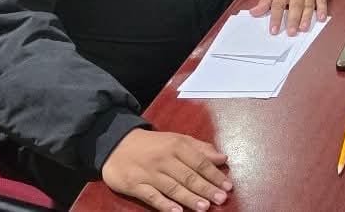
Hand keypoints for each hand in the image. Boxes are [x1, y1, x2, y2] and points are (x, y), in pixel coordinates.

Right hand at [101, 129, 231, 211]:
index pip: (199, 162)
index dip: (214, 175)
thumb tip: (222, 158)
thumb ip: (200, 149)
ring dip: (189, 198)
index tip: (228, 186)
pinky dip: (164, 204)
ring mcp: (149, 173)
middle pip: (188, 176)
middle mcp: (164, 159)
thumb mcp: (177, 139)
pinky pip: (151, 196)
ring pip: (172, 187)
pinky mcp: (134, 185)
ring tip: (204, 207)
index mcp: (177, 146)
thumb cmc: (153, 144)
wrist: (117, 144)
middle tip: (221, 199)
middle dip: (206, 188)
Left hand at [250, 0, 327, 34]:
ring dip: (307, 17)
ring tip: (303, 28)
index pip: (278, 4)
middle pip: (295, 5)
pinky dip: (323, 9)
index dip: (276, 17)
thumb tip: (254, 13)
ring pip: (309, 4)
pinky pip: (322, 0)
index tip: (274, 30)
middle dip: (293, 19)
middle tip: (291, 32)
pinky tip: (321, 18)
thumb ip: (266, 0)